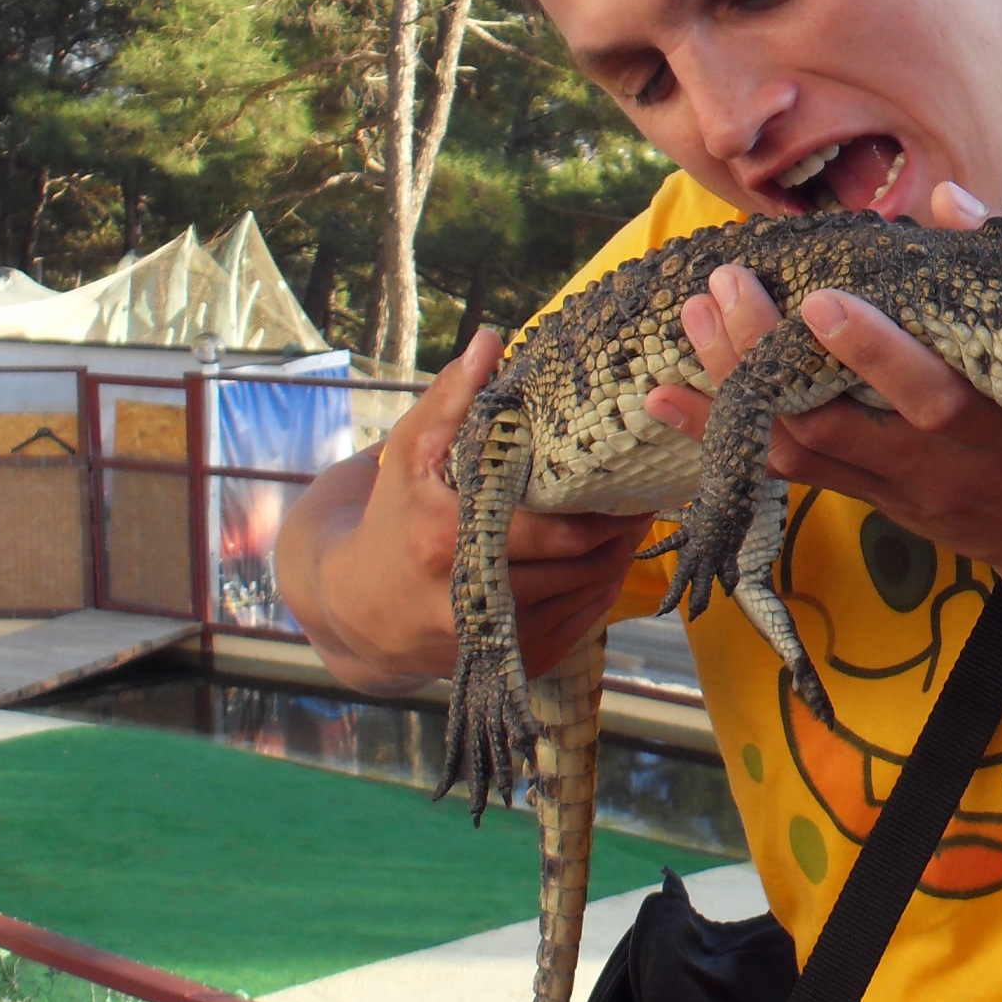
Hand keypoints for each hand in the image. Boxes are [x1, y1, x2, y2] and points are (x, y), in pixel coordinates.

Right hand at [278, 332, 648, 694]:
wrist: (354, 606)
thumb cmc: (391, 514)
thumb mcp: (409, 452)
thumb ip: (452, 398)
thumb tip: (490, 339)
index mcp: (448, 542)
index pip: (553, 530)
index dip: (603, 508)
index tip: (632, 478)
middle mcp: (471, 599)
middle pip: (577, 565)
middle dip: (619, 532)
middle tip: (647, 498)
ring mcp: (492, 638)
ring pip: (582, 599)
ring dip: (616, 562)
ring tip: (636, 524)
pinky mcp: (506, 662)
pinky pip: (575, 629)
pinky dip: (598, 596)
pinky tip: (609, 564)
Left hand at [642, 183, 1001, 585]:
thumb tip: (944, 199)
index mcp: (991, 423)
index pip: (926, 391)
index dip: (871, 352)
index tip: (819, 300)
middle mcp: (932, 464)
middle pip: (835, 421)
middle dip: (771, 357)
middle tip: (726, 287)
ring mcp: (893, 488)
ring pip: (799, 449)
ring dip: (733, 389)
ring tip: (690, 323)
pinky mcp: (864, 500)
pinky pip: (785, 472)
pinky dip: (723, 433)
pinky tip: (666, 400)